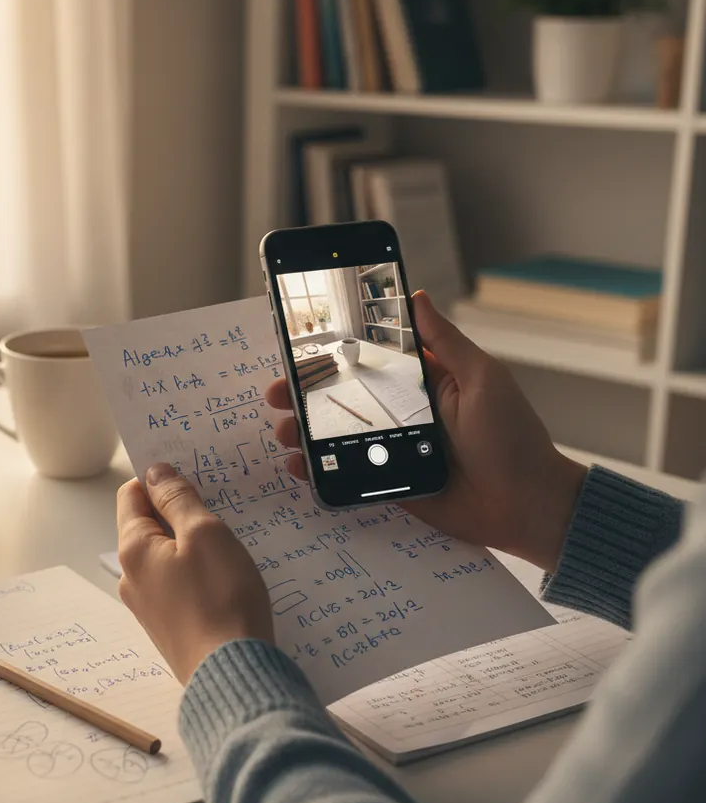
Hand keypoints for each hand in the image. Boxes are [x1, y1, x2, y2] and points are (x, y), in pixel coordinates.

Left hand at [116, 463, 274, 683]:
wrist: (233, 674)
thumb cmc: (221, 599)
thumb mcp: (205, 534)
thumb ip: (178, 499)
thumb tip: (155, 472)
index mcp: (132, 549)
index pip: (132, 494)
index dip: (160, 480)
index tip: (193, 478)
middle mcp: (131, 577)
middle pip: (149, 525)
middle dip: (179, 512)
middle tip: (218, 509)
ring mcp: (149, 605)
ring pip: (166, 556)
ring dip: (192, 543)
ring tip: (228, 544)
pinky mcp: (170, 625)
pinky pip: (178, 583)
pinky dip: (198, 572)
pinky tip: (225, 578)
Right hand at [267, 291, 586, 572]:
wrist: (525, 505)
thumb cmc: (513, 438)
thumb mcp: (483, 379)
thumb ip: (447, 342)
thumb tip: (419, 297)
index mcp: (424, 382)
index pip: (370, 360)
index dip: (333, 354)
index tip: (299, 347)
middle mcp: (403, 413)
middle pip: (343, 398)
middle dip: (304, 395)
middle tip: (277, 393)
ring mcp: (392, 449)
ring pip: (337, 436)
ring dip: (304, 432)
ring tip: (284, 431)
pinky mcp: (389, 483)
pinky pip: (347, 474)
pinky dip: (319, 471)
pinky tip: (300, 466)